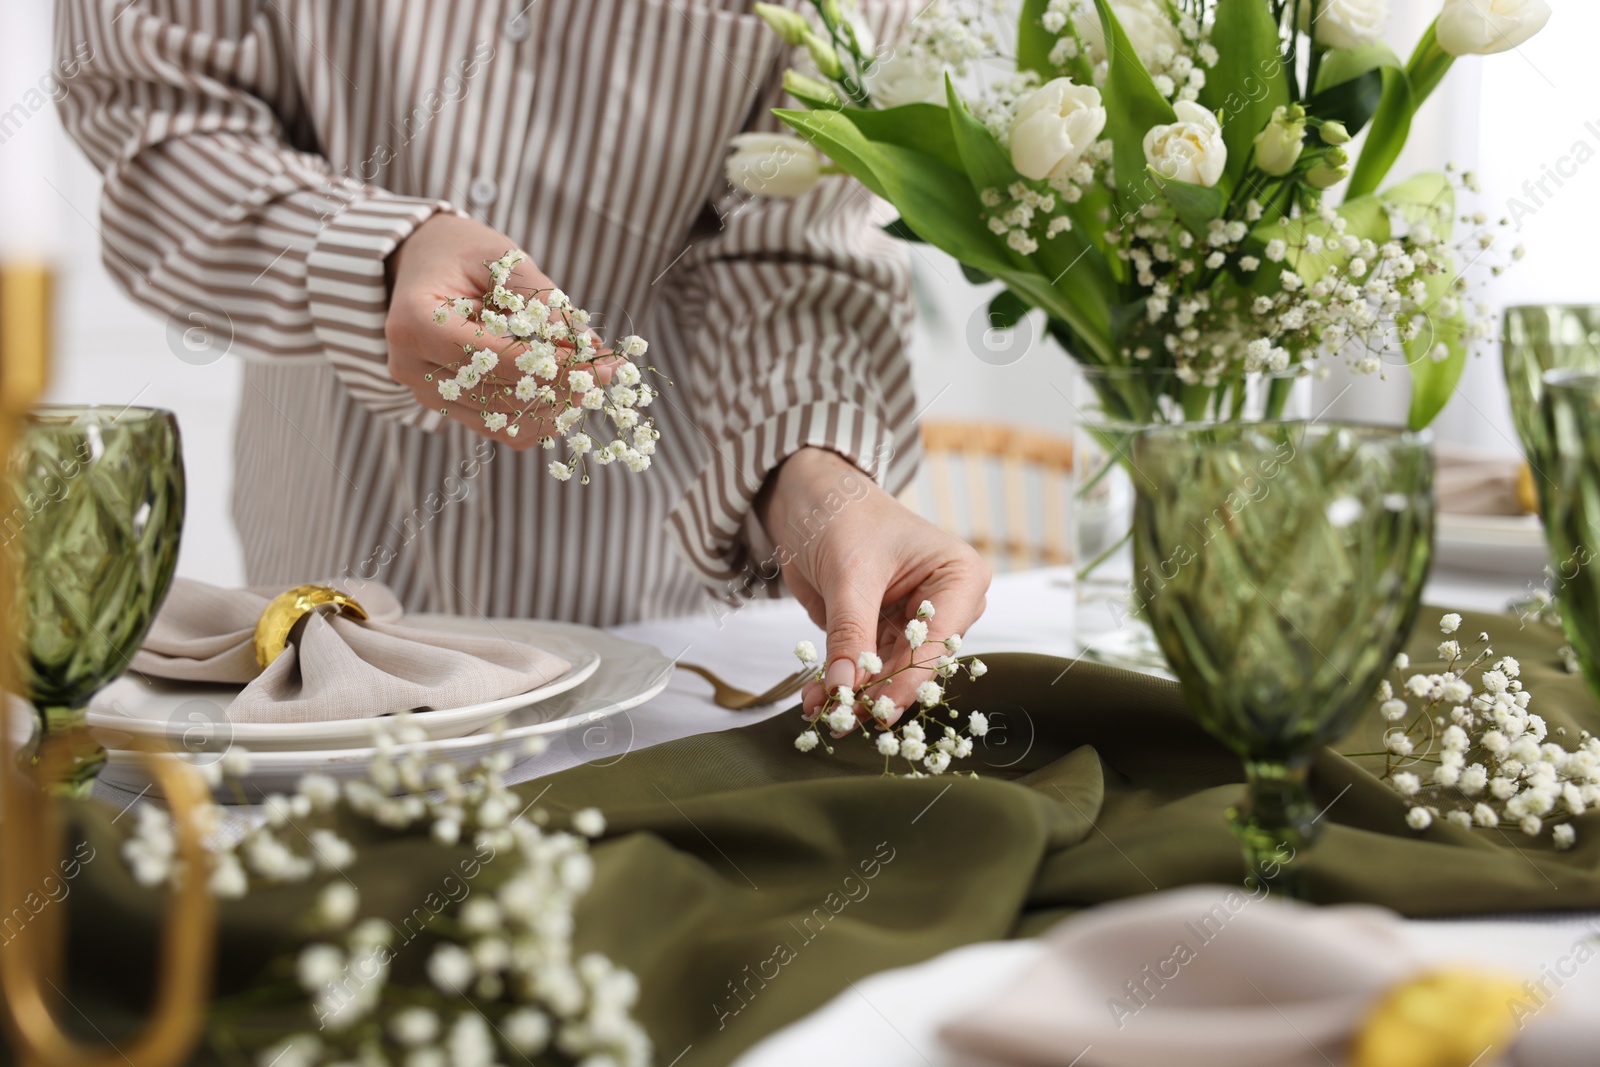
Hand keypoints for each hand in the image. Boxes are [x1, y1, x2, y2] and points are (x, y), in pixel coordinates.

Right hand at [384, 214, 608, 448]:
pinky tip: (568, 394)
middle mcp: (412, 368)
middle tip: (607, 373)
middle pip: (498, 396)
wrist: (423, 262)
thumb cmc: (460, 252)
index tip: (595, 362)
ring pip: (503, 420)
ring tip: (593, 381)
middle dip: (559, 387)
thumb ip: (543, 302)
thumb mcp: (501, 259)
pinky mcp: (447, 408)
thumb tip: (590, 346)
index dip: (546, 365)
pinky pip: (500, 427)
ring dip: (555, 406)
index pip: (490, 358)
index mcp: (415, 324)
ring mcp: (426, 394)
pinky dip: (539, 415)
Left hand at [756, 447, 990, 728]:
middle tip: (844, 718)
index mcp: (960, 577)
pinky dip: (841, 683)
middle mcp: (946, 604)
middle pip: (917, 664)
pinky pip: (866, 667)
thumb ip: (849, 631)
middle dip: (879, 693)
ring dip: (855, 695)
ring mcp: (913, 621)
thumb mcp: (849, 573)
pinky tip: (817, 700)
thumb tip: (844, 686)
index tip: (881, 712)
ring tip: (823, 713)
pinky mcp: (881, 631)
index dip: (909, 680)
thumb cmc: (843, 513)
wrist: (810, 496)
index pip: (938, 641)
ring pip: (889, 673)